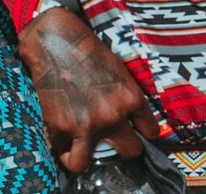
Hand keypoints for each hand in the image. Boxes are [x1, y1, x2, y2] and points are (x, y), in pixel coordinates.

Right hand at [18, 8, 159, 172]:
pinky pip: (62, 153)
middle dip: (124, 149)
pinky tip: (63, 140)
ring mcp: (85, 124)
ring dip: (86, 158)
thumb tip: (132, 113)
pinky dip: (61, 149)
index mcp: (131, 98)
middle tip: (116, 144)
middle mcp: (112, 115)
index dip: (146, 133)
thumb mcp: (120, 70)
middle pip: (130, 151)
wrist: (54, 42)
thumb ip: (127, 94)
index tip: (140, 133)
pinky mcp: (59, 127)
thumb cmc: (88, 50)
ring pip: (87, 163)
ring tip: (84, 150)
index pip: (151, 131)